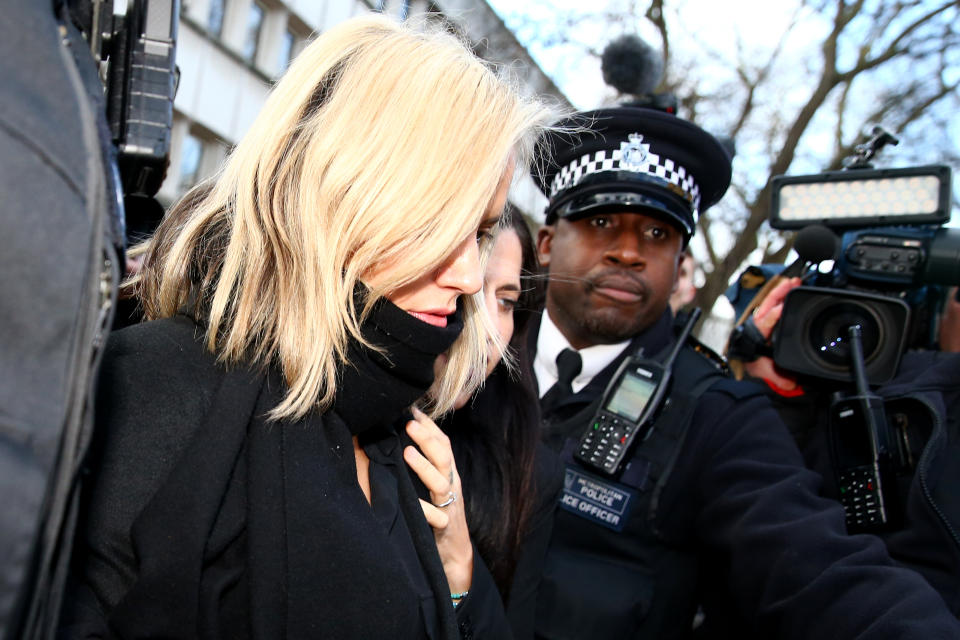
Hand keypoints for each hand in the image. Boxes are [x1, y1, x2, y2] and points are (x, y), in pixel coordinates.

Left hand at [404, 406, 472, 593]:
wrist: (455, 557)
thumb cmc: (440, 517)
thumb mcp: (434, 489)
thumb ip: (425, 468)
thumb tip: (402, 441)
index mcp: (448, 475)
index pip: (444, 444)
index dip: (430, 427)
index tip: (412, 410)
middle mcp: (451, 487)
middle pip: (445, 458)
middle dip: (428, 439)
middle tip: (409, 424)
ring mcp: (450, 507)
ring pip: (441, 484)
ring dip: (424, 467)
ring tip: (407, 453)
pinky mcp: (445, 528)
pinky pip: (437, 518)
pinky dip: (424, 510)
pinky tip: (413, 503)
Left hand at [744, 276, 802, 391]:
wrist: (748, 359)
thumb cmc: (756, 362)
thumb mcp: (764, 371)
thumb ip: (776, 376)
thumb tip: (790, 383)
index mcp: (757, 334)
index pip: (765, 321)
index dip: (773, 315)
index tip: (782, 308)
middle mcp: (759, 323)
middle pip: (768, 304)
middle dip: (779, 293)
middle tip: (792, 283)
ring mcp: (763, 318)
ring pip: (771, 300)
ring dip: (782, 290)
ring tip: (794, 281)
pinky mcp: (768, 316)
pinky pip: (775, 302)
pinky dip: (783, 292)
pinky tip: (793, 285)